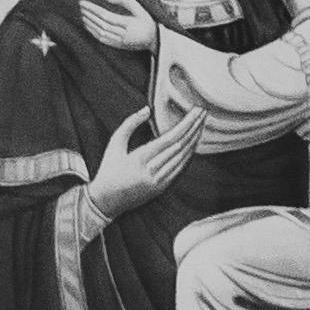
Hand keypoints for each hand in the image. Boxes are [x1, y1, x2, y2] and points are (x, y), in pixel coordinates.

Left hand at [78, 0, 158, 51]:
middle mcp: (123, 34)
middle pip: (101, 24)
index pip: (106, 16)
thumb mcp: (138, 7)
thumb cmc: (146, 21)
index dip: (93, 9)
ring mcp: (120, 41)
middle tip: (81, 7)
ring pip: (100, 33)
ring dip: (90, 24)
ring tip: (82, 15)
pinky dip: (93, 33)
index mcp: (129, 23)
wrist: (154, 40)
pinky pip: (103, 40)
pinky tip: (88, 26)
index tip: (84, 3)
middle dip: (89, 15)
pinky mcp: (118, 46)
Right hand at [84, 102, 207, 224]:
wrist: (106, 200)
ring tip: (202, 124)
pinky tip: (194, 143)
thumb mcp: (114, 143)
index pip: (169, 139)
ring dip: (194, 140)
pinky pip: (180, 169)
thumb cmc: (109, 169)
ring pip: (183, 158)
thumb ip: (129, 124)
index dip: (185, 125)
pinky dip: (189, 155)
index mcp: (139, 159)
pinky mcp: (162, 188)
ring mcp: (159, 182)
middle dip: (194, 128)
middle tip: (203, 113)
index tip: (195, 112)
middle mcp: (152, 172)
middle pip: (180, 147)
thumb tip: (147, 109)